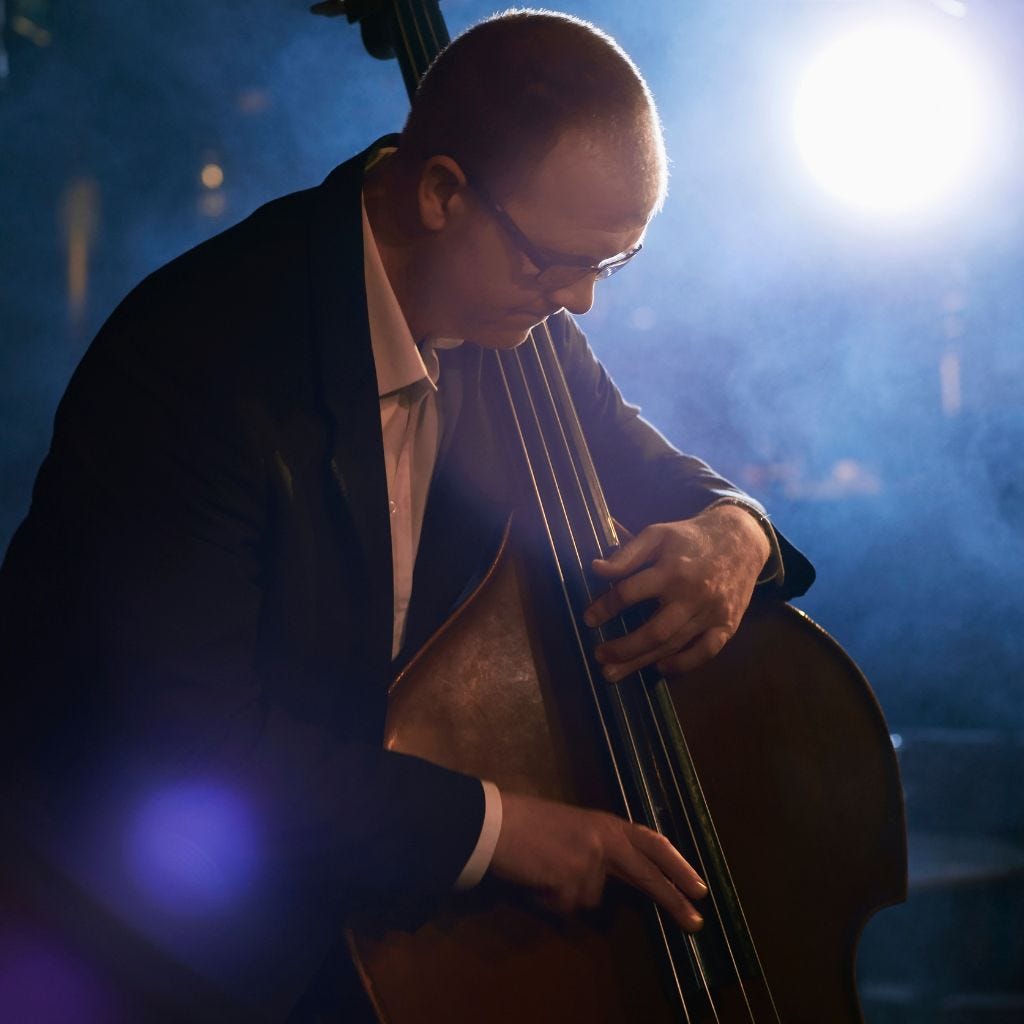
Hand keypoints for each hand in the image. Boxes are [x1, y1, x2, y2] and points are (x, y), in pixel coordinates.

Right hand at [489, 791, 706, 931]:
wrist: (496, 824)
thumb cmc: (526, 822)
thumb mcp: (572, 828)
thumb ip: (597, 849)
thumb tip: (607, 880)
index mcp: (606, 824)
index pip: (652, 843)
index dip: (677, 865)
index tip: (699, 887)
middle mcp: (604, 841)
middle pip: (647, 875)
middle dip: (673, 900)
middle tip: (697, 922)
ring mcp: (590, 863)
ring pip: (588, 899)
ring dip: (566, 893)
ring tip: (542, 869)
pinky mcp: (571, 882)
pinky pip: (564, 907)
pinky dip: (548, 900)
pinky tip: (534, 879)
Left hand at [583, 504, 769, 678]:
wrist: (742, 538)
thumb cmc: (692, 537)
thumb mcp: (658, 534)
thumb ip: (627, 553)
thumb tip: (596, 569)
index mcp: (672, 569)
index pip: (630, 592)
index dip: (605, 607)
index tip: (588, 619)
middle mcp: (692, 594)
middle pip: (654, 631)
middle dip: (623, 648)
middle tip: (599, 656)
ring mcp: (712, 613)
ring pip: (674, 645)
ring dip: (641, 662)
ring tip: (614, 673)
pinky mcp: (728, 624)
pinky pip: (705, 652)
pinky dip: (683, 664)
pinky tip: (660, 668)